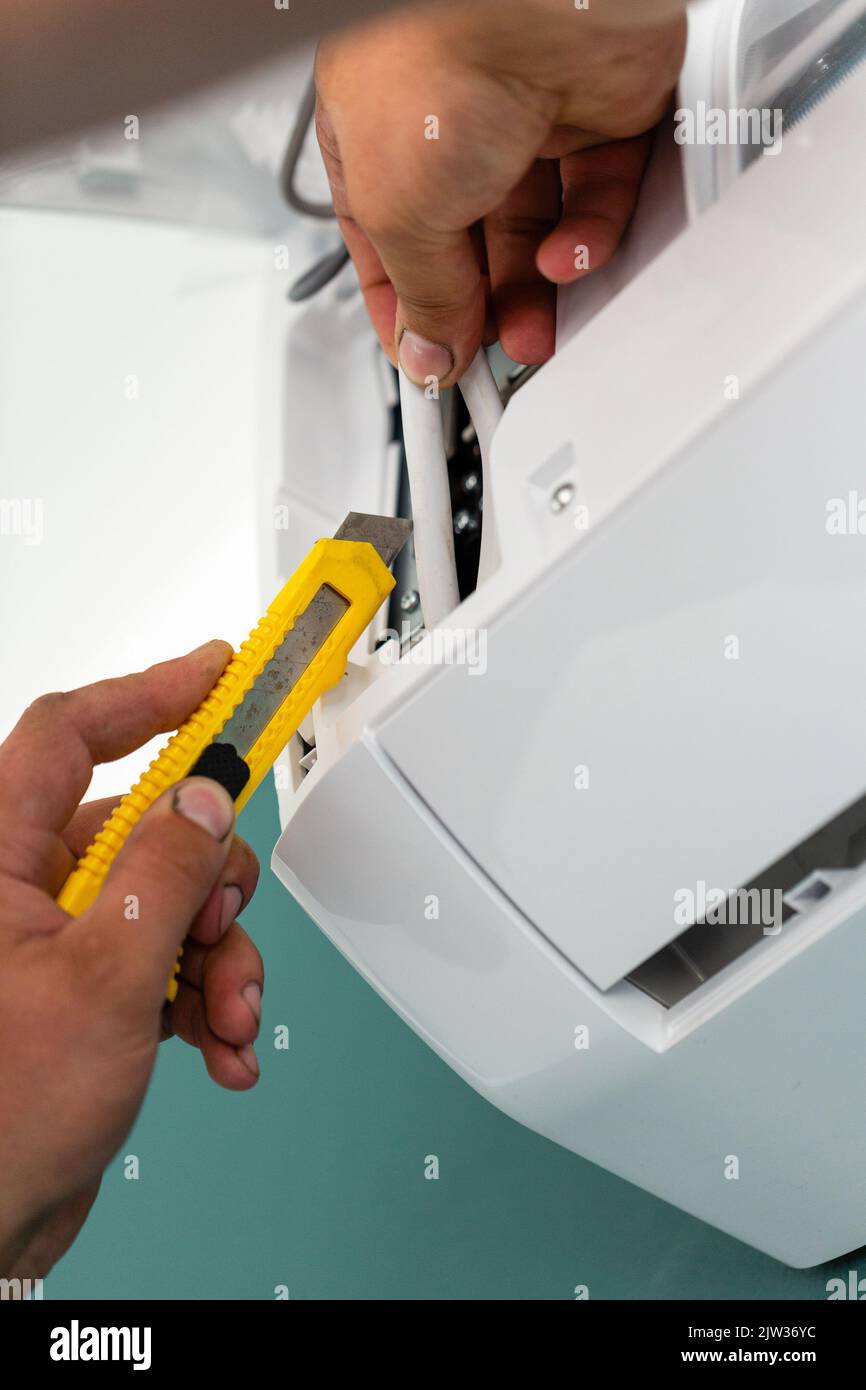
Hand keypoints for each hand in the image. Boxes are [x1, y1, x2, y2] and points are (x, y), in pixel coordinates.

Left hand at [0, 641, 262, 1278]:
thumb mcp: (104, 978)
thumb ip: (164, 871)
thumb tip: (204, 797)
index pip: (70, 733)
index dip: (150, 692)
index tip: (220, 671)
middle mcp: (24, 887)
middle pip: (147, 826)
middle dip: (208, 882)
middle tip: (221, 923)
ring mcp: (59, 938)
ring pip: (170, 899)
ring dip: (217, 956)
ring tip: (225, 1014)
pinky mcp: (90, 987)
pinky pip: (167, 957)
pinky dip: (204, 995)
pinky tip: (217, 1045)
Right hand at [315, 0, 685, 384]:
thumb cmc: (439, 58)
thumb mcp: (397, 211)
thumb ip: (420, 293)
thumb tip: (428, 350)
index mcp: (374, 132)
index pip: (385, 240)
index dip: (407, 307)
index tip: (427, 360)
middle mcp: (448, 117)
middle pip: (466, 241)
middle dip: (480, 307)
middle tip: (488, 352)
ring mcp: (525, 111)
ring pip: (536, 224)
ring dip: (536, 287)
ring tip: (536, 330)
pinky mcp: (598, 108)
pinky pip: (597, 193)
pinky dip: (589, 237)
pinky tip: (571, 258)